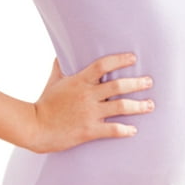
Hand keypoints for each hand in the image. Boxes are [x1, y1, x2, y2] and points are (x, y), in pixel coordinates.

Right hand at [29, 53, 154, 152]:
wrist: (34, 127)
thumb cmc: (44, 103)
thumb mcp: (53, 81)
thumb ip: (60, 67)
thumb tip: (61, 53)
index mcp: (79, 81)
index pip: (103, 65)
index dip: (120, 59)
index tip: (134, 58)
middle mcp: (87, 95)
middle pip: (118, 86)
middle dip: (137, 83)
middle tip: (149, 82)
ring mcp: (89, 113)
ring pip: (121, 107)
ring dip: (138, 106)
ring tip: (150, 105)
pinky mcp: (89, 130)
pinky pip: (112, 130)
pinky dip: (125, 130)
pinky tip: (134, 130)